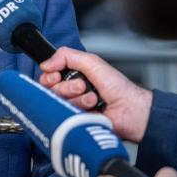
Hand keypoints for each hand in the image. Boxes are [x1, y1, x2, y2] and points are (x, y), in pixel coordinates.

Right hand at [38, 47, 152, 141]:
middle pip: (51, 90)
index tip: (56, 75)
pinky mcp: (76, 120)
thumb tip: (45, 63)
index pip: (47, 76)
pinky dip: (81, 109)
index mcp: (73, 76)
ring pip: (59, 102)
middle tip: (82, 85)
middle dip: (67, 86)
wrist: (131, 109)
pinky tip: (93, 107)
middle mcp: (71, 92)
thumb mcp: (92, 62)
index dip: (49, 76)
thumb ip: (66, 56)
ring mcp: (73, 107)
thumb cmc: (118, 88)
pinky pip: (66, 115)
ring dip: (77, 98)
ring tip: (92, 98)